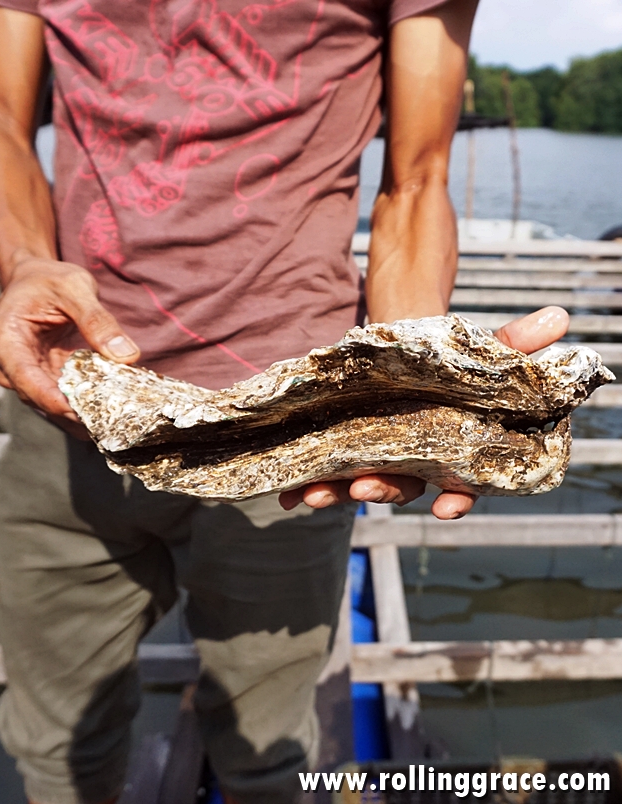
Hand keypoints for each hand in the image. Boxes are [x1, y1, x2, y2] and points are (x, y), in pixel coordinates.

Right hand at [0, 254, 139, 433]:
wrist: (37, 278)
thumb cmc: (49, 279)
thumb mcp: (75, 288)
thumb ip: (98, 320)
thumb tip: (127, 355)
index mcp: (6, 339)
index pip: (25, 378)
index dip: (51, 400)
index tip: (80, 414)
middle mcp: (11, 363)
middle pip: (38, 398)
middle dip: (71, 411)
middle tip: (108, 422)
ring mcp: (29, 373)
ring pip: (52, 403)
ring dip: (81, 411)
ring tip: (115, 419)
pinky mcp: (47, 378)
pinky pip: (64, 396)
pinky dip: (86, 402)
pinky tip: (112, 409)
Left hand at [279, 307, 569, 518]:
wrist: (405, 355)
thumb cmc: (447, 361)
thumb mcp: (477, 351)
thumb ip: (512, 341)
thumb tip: (559, 318)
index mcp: (451, 448)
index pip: (461, 481)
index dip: (459, 497)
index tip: (449, 507)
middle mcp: (414, 461)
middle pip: (401, 485)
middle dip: (382, 491)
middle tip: (363, 490)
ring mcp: (377, 457)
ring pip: (358, 484)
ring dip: (335, 493)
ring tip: (309, 496)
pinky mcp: (346, 447)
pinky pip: (327, 473)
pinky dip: (306, 484)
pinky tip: (286, 493)